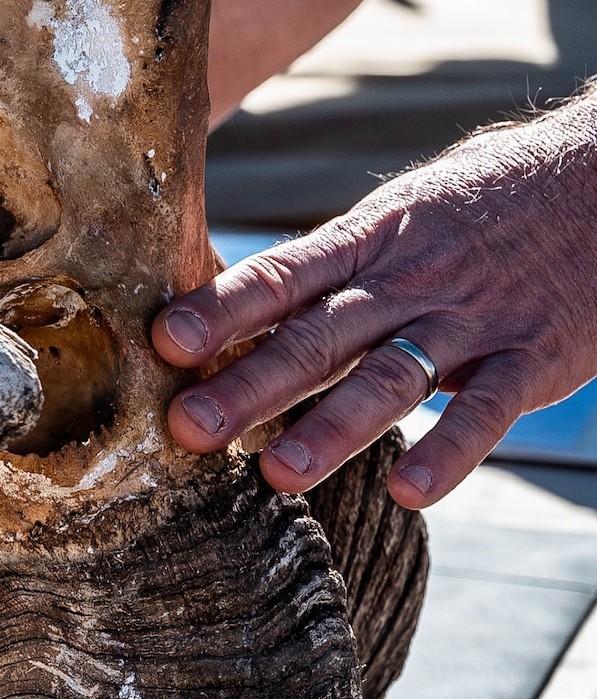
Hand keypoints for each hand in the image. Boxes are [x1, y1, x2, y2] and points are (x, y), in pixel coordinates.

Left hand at [151, 97, 596, 507]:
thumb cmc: (482, 206)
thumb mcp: (400, 216)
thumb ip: (328, 267)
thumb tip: (228, 313)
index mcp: (371, 239)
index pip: (283, 273)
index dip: (223, 308)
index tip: (164, 342)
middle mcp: (411, 279)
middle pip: (320, 334)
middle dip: (249, 383)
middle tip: (187, 428)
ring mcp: (473, 319)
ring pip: (392, 376)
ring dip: (332, 428)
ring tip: (277, 474)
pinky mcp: (533, 357)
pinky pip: (488, 410)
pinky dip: (451, 452)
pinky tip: (407, 492)